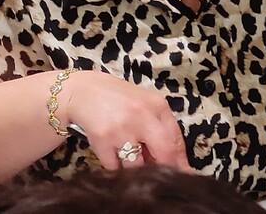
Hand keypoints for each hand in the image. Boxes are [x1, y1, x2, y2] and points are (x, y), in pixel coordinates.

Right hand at [60, 71, 190, 171]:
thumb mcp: (145, 103)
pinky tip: (112, 149)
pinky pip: (115, 167)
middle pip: (164, 154)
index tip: (182, 174)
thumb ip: (161, 126)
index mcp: (157, 105)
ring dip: (133, 166)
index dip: (180, 162)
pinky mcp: (103, 139)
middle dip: (163, 169)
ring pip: (137, 166)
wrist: (83, 91)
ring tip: (126, 150)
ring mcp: (122, 128)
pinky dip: (115, 164)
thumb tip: (178, 161)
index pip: (175, 140)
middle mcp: (142, 115)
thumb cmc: (118, 98)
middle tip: (159, 175)